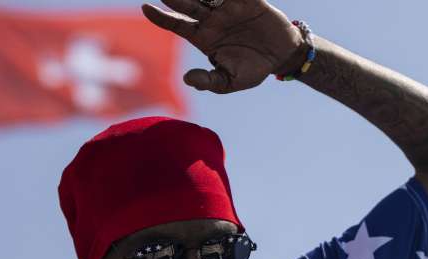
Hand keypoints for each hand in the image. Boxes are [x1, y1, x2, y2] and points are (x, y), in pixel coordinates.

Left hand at [142, 0, 303, 92]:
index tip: (145, 8)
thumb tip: (187, 79)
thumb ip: (210, 82)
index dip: (161, 17)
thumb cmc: (253, 69)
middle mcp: (212, 19)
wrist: (282, 57)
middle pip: (188, 4)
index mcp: (203, 37)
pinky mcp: (249, 1)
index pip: (177, 24)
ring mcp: (228, 8)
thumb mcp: (231, 81)